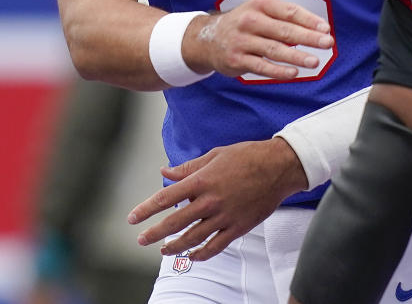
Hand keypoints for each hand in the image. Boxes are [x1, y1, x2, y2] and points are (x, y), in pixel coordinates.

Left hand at [128, 137, 307, 259]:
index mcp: (202, 181)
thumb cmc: (247, 156)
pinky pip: (215, 246)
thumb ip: (188, 167)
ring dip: (174, 246)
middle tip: (142, 239)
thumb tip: (165, 172)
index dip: (145, 210)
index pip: (165, 198)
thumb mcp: (214, 155)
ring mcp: (224, 216)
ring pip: (192, 238)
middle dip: (154, 233)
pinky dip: (201, 254)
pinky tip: (192, 256)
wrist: (279, 166)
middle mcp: (210, 201)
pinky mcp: (238, 227)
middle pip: (174, 223)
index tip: (132, 218)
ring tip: (164, 250)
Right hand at [187, 0, 332, 78]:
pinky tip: (294, 73)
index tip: (326, 29)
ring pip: (274, 49)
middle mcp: (250, 20)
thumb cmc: (245, 25)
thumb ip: (286, 19)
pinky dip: (278, 71)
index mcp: (260, 4)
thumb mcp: (261, 12)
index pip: (289, 11)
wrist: (207, 39)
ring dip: (296, 56)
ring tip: (315, 61)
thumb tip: (318, 30)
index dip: (309, 20)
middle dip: (308, 37)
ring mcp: (242, 40)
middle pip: (284, 30)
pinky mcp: (236, 59)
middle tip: (327, 44)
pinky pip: (261, 66)